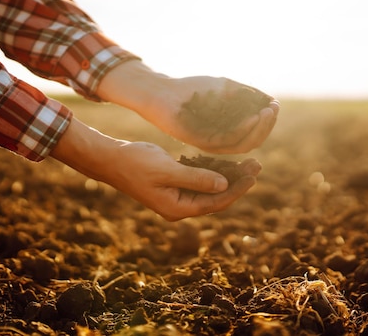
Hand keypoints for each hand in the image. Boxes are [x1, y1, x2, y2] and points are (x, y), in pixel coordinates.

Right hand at [50, 118, 260, 220]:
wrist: (111, 159)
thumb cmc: (136, 163)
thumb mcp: (168, 170)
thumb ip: (196, 178)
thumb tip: (224, 185)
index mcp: (178, 208)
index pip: (215, 203)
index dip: (237, 189)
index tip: (254, 175)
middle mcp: (180, 206)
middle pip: (216, 196)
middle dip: (237, 181)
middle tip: (256, 164)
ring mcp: (177, 196)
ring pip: (210, 188)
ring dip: (228, 175)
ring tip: (248, 161)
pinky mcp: (175, 184)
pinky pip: (200, 180)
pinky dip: (214, 171)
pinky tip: (226, 160)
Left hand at [96, 61, 278, 153]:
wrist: (164, 92)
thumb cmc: (193, 88)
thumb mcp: (226, 87)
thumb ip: (247, 93)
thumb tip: (271, 101)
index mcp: (230, 129)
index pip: (255, 132)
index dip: (268, 121)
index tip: (275, 105)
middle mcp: (223, 140)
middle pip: (254, 140)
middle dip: (267, 125)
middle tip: (272, 110)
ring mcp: (213, 143)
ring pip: (244, 144)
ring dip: (259, 129)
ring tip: (266, 112)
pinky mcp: (203, 143)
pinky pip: (228, 141)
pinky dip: (243, 130)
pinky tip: (251, 117)